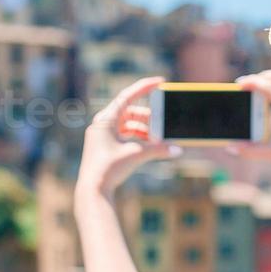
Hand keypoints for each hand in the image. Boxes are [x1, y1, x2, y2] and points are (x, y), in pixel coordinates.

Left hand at [76, 77, 176, 199]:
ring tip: (159, 138)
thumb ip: (158, 150)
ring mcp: (102, 135)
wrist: (93, 191)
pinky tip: (150, 145)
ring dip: (145, 129)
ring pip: (128, 124)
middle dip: (149, 117)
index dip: (145, 87)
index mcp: (105, 120)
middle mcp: (102, 124)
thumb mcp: (136, 155)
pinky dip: (138, 138)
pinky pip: (125, 135)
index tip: (160, 81)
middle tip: (164, 121)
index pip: (127, 96)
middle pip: (130, 112)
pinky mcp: (105, 145)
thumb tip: (177, 149)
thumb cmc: (109, 169)